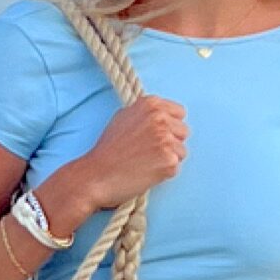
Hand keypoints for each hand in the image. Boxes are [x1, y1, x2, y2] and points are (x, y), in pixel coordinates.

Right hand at [64, 93, 187, 214]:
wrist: (96, 175)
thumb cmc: (108, 149)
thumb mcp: (124, 117)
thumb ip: (146, 114)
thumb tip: (165, 115)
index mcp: (151, 104)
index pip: (180, 113)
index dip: (169, 126)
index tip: (156, 136)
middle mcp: (160, 118)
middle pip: (183, 132)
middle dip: (171, 143)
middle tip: (149, 152)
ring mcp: (166, 139)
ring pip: (182, 151)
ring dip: (168, 159)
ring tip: (145, 162)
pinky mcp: (169, 161)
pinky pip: (176, 168)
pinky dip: (164, 173)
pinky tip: (146, 172)